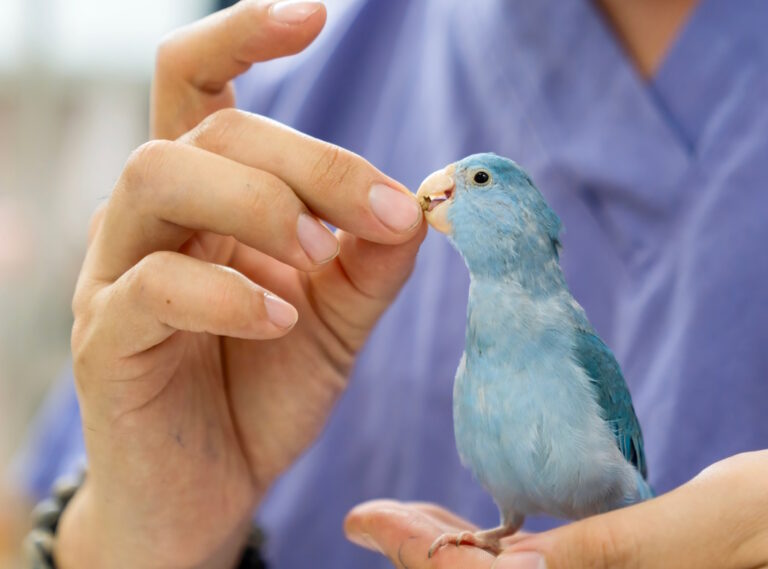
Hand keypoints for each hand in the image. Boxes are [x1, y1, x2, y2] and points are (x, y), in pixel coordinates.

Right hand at [54, 2, 425, 567]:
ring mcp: (118, 274)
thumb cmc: (266, 390)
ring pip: (156, 174)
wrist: (213, 490)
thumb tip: (423, 200)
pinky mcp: (107, 340)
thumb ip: (373, 258)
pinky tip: (279, 318)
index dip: (243, 35)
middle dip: (310, 159)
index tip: (316, 15)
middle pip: (209, 128)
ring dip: (258, 202)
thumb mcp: (340, 317)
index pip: (197, 84)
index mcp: (207, 197)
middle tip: (380, 213)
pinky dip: (228, 292)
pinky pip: (151, 283)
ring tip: (315, 257)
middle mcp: (153, 218)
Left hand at [345, 448, 767, 567]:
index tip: (373, 522)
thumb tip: (526, 558)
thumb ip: (628, 544)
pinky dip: (525, 557)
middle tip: (374, 520)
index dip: (436, 563)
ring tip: (406, 524)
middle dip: (438, 563)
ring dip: (470, 561)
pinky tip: (498, 534)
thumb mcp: (736, 518)